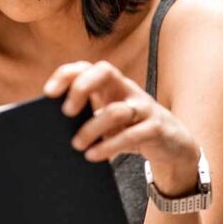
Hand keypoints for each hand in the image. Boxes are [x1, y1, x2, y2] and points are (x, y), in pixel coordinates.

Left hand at [44, 60, 200, 194]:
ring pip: (116, 110)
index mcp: (112, 86)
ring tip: (77, 145)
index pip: (87, 67)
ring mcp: (144, 108)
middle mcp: (127, 90)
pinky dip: (110, 146)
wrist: (174, 146)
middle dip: (82, 87)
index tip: (48, 93)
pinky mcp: (156, 128)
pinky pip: (132, 135)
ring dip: (92, 129)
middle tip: (66, 113)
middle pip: (105, 72)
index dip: (66, 75)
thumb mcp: (108, 120)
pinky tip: (94, 156)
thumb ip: (87, 117)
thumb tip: (49, 129)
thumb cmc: (132, 130)